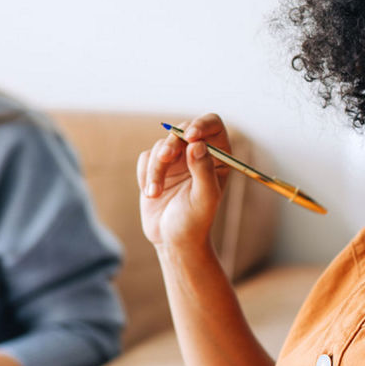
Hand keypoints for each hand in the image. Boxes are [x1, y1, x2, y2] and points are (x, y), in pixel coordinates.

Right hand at [137, 114, 230, 250]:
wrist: (172, 240)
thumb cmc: (195, 222)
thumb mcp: (204, 199)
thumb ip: (204, 170)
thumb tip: (197, 144)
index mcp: (219, 157)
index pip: (213, 125)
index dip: (202, 125)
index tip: (190, 136)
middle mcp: (198, 153)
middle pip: (182, 130)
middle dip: (171, 145)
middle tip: (164, 159)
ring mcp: (177, 159)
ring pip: (161, 146)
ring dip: (155, 169)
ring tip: (154, 194)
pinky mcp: (157, 166)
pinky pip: (146, 158)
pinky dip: (146, 175)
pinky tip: (152, 194)